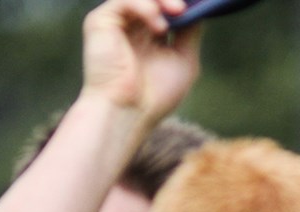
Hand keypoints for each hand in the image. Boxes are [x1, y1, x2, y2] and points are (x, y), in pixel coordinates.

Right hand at [81, 0, 203, 122]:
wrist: (128, 112)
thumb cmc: (155, 95)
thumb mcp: (184, 59)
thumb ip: (189, 32)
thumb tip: (198, 9)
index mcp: (149, 35)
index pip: (164, 6)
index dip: (181, 4)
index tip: (200, 3)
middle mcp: (131, 26)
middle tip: (185, 6)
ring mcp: (115, 23)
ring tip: (178, 12)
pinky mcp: (100, 22)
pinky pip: (123, 1)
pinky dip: (144, 6)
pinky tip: (159, 26)